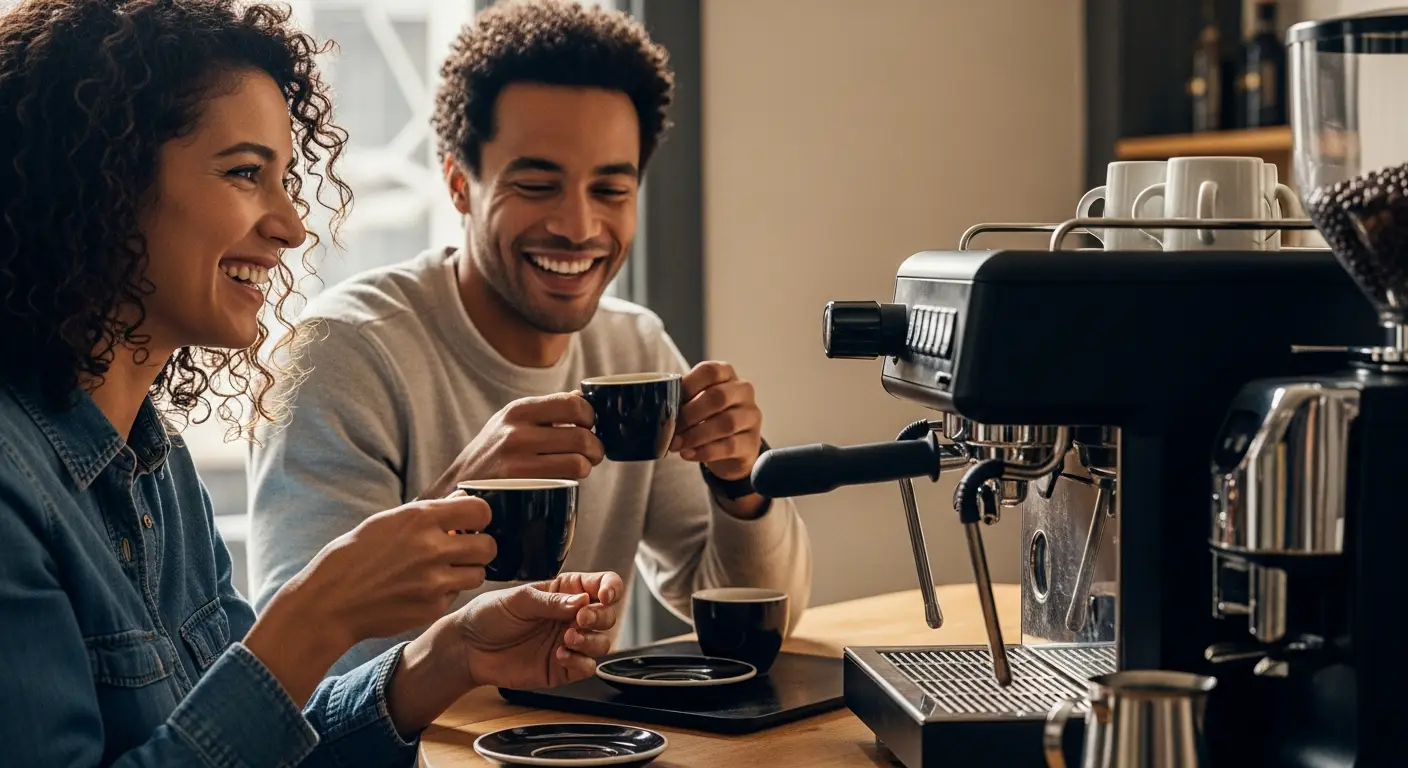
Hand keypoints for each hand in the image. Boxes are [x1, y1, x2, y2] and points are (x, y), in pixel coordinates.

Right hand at [246, 493, 494, 706]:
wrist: (329, 602)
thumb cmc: (355, 556)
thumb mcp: (388, 521)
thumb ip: (430, 512)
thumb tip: (463, 499)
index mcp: (420, 518)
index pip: (481, 511)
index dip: (478, 517)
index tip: (469, 523)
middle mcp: (432, 548)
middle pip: (489, 545)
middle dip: (479, 546)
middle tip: (462, 549)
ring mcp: (434, 581)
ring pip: (479, 574)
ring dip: (466, 571)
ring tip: (441, 571)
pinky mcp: (432, 608)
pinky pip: (457, 596)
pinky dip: (446, 592)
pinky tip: (422, 589)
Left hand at [384, 572, 622, 735]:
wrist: (467, 649)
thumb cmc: (488, 616)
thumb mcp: (518, 599)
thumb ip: (551, 601)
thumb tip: (582, 601)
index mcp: (564, 592)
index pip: (601, 585)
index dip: (611, 588)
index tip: (605, 595)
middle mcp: (571, 616)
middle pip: (608, 615)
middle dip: (600, 617)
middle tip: (581, 619)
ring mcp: (568, 643)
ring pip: (602, 642)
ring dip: (591, 640)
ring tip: (567, 638)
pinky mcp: (562, 668)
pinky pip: (586, 667)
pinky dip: (580, 662)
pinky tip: (560, 656)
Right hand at [420, 393, 603, 499]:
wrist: (455, 489)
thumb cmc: (493, 455)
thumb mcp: (512, 423)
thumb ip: (546, 411)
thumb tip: (585, 398)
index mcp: (518, 409)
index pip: (575, 404)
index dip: (590, 419)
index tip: (587, 428)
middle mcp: (516, 431)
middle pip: (582, 435)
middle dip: (595, 448)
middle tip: (591, 455)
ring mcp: (516, 460)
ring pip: (579, 462)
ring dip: (586, 467)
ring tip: (578, 469)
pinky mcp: (518, 486)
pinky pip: (566, 482)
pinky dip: (573, 483)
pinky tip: (563, 483)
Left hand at [670, 361, 768, 516]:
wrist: (732, 449)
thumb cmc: (707, 418)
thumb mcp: (696, 403)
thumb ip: (681, 398)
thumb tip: (654, 405)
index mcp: (727, 375)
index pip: (710, 371)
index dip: (688, 384)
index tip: (671, 400)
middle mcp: (743, 391)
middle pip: (718, 397)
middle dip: (690, 414)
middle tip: (672, 429)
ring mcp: (751, 416)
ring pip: (725, 423)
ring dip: (696, 435)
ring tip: (676, 445)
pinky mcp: (752, 442)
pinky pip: (729, 446)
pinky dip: (705, 451)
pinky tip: (688, 455)